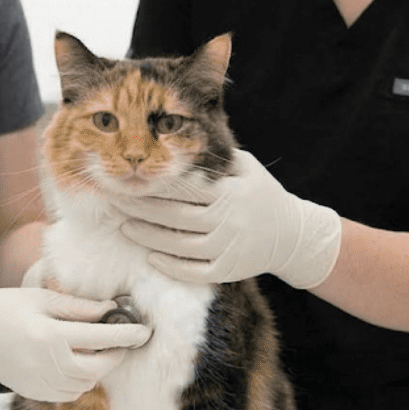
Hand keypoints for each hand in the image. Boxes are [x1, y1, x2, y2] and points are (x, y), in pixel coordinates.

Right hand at [0, 284, 150, 401]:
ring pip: (85, 384)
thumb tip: (113, 311)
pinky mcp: (33, 392)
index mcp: (50, 335)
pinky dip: (80, 381)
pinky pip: (68, 393)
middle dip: (116, 356)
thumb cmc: (7, 307)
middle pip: (97, 368)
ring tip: (98, 351)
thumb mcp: (44, 298)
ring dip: (98, 369)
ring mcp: (39, 382)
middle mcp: (46, 364)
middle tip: (123, 342)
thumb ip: (80, 308)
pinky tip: (77, 363)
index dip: (127, 335)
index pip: (100, 339)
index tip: (144, 332)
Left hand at [113, 149, 341, 288]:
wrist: (293, 235)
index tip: (130, 176)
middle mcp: (229, 220)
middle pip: (174, 215)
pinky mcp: (228, 270)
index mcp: (230, 191)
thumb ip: (216, 157)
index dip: (154, 182)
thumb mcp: (247, 168)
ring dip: (147, 237)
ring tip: (124, 226)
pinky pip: (193, 272)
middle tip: (115, 199)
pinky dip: (170, 266)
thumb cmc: (261, 195)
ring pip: (179, 245)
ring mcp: (228, 248)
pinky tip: (151, 257)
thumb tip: (179, 138)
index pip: (184, 186)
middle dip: (140, 207)